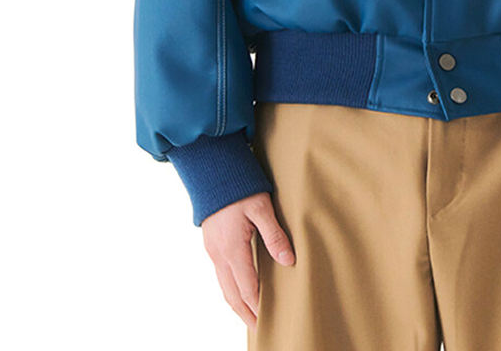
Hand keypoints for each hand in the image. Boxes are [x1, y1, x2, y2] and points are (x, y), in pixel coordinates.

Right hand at [201, 191, 295, 329]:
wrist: (212, 172)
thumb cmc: (240, 187)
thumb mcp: (261, 207)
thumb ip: (274, 235)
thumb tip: (289, 261)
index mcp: (232, 248)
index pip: (247, 287)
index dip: (257, 306)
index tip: (268, 321)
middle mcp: (219, 254)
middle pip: (232, 294)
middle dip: (245, 313)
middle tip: (260, 328)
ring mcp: (212, 250)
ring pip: (224, 286)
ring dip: (237, 304)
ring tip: (251, 315)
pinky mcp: (211, 244)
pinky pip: (220, 275)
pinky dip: (230, 289)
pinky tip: (239, 290)